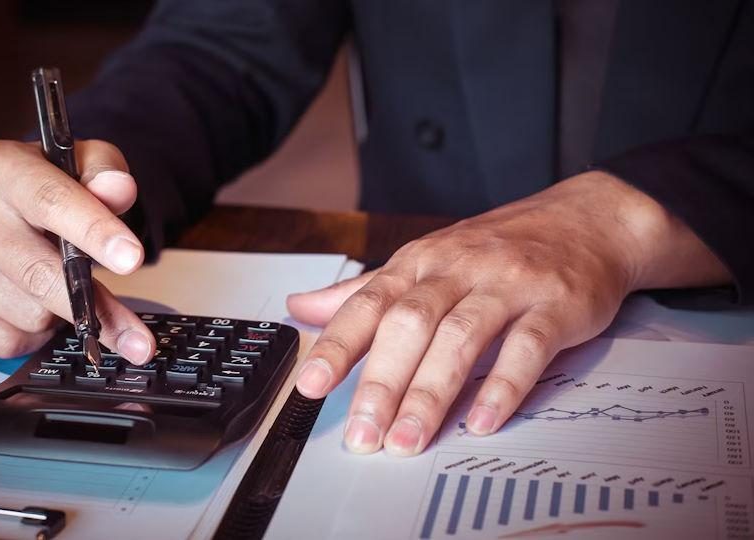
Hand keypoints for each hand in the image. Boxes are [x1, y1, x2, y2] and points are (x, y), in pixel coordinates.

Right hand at [0, 139, 154, 363]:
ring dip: (61, 314)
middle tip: (137, 338)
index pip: (50, 201)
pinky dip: (34, 334)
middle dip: (95, 306)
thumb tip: (119, 190)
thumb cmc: (47, 188)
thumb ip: (105, 172)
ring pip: (30, 314)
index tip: (132, 259)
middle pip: (39, 272)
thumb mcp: (81, 165)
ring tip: (60, 285)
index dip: (94, 231)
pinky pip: (7, 340)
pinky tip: (33, 305)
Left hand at [287, 171, 729, 455]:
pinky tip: (481, 420)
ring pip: (462, 337)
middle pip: (410, 324)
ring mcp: (508, 284)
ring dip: (431, 393)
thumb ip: (364, 291)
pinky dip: (503, 385)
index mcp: (420, 261)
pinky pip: (528, 346)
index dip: (338, 344)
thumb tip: (301, 307)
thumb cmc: (498, 246)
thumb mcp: (424, 259)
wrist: (589, 220)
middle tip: (363, 434)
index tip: (310, 384)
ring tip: (408, 439)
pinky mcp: (556, 305)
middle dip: (381, 382)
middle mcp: (458, 269)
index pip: (368, 303)